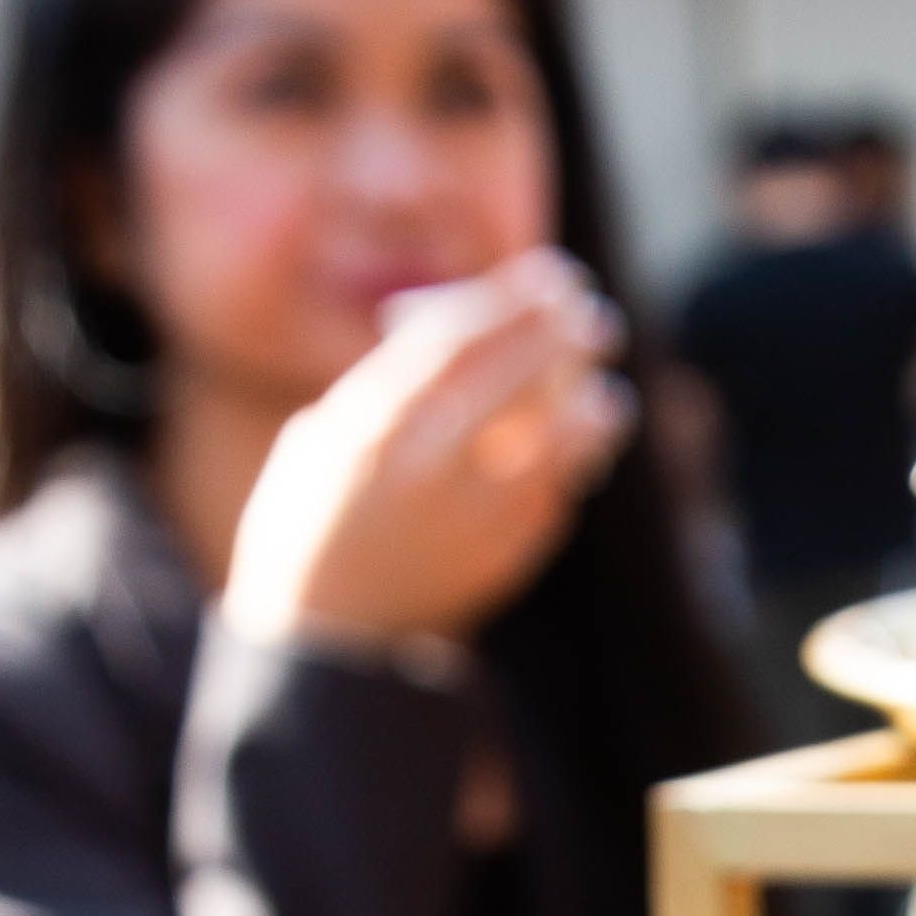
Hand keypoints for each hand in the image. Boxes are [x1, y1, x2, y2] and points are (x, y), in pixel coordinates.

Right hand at [222, 253, 628, 655]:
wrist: (324, 639)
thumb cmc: (311, 520)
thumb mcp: (324, 439)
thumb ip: (387, 391)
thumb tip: (460, 341)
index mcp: (374, 425)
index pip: (460, 340)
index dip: (512, 301)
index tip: (550, 276)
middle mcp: (429, 466)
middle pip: (520, 381)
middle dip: (565, 338)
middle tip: (593, 315)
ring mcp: (472, 518)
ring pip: (560, 444)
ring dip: (590, 407)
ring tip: (604, 393)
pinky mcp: (504, 561)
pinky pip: (556, 497)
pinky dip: (574, 467)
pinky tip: (583, 449)